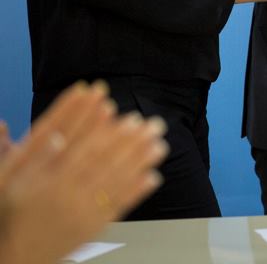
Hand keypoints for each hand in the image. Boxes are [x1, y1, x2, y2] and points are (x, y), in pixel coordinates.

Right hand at [0, 82, 167, 263]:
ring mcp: (84, 214)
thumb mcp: (10, 182)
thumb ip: (35, 158)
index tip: (119, 110)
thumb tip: (55, 137)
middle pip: (107, 162)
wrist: (14, 256)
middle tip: (154, 123)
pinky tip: (153, 177)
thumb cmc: (11, 216)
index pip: (83, 148)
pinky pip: (117, 207)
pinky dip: (136, 192)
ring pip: (117, 182)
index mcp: (51, 182)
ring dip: (141, 162)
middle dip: (132, 141)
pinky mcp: (91, 229)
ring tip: (160, 144)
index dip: (102, 127)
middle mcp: (71, 197)